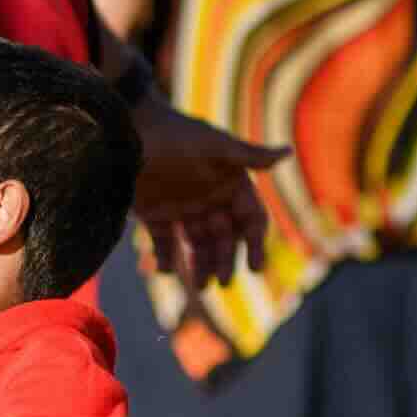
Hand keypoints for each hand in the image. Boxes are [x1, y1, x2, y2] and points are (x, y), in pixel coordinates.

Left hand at [128, 97, 282, 287]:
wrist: (127, 129)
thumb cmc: (175, 133)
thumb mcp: (214, 145)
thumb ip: (249, 156)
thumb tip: (289, 152)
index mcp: (229, 182)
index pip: (250, 218)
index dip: (255, 243)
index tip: (254, 267)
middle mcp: (209, 198)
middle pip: (224, 237)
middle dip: (225, 259)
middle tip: (223, 282)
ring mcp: (182, 208)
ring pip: (197, 244)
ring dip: (200, 265)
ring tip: (200, 286)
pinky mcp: (154, 214)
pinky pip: (164, 243)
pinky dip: (165, 259)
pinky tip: (166, 270)